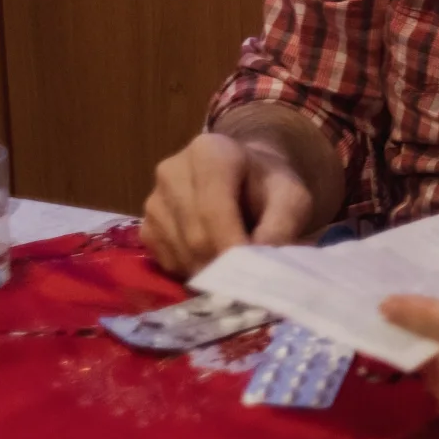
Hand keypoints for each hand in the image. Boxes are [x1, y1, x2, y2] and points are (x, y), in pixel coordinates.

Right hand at [141, 132, 314, 277]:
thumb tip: (260, 268)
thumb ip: (282, 227)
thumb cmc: (270, 185)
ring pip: (181, 253)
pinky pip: (168, 262)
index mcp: (209, 153)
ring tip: (238, 270)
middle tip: (252, 284)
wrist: (246, 175)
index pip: (214, 210)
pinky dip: (194, 272)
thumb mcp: (292, 198)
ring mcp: (153, 201)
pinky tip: (215, 262)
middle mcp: (171, 173)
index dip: (232, 248)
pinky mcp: (146, 227)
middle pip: (195, 236)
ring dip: (210, 272)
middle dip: (225, 266)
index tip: (253, 276)